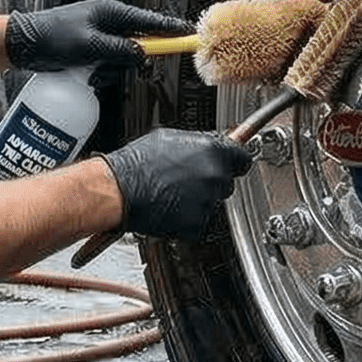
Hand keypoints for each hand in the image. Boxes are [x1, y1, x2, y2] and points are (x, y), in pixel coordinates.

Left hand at [5, 0, 190, 71]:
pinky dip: (101, 72)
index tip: (190, 34)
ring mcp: (98, 34)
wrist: (22, 44)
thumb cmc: (51, 37)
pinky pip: (107, 62)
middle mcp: (107, 20)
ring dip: (111, 69)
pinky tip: (86, 74)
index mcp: (110, 11)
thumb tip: (143, 56)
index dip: (171, 29)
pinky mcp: (90, 48)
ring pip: (122, 57)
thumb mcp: (89, 45)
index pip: (150, 21)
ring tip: (90, 71)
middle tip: (117, 67)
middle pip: (137, 42)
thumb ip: (120, 50)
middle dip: (130, 59)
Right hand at [102, 128, 251, 237]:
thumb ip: (198, 142)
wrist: (118, 191)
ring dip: (198, 198)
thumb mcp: (170, 138)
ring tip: (172, 191)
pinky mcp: (196, 224)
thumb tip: (210, 143)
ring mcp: (207, 202)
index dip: (235, 161)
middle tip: (187, 177)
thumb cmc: (137, 164)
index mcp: (213, 151)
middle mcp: (214, 177)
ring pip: (211, 201)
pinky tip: (170, 206)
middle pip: (226, 181)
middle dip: (211, 180)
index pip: (243, 158)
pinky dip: (187, 216)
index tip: (233, 163)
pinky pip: (199, 220)